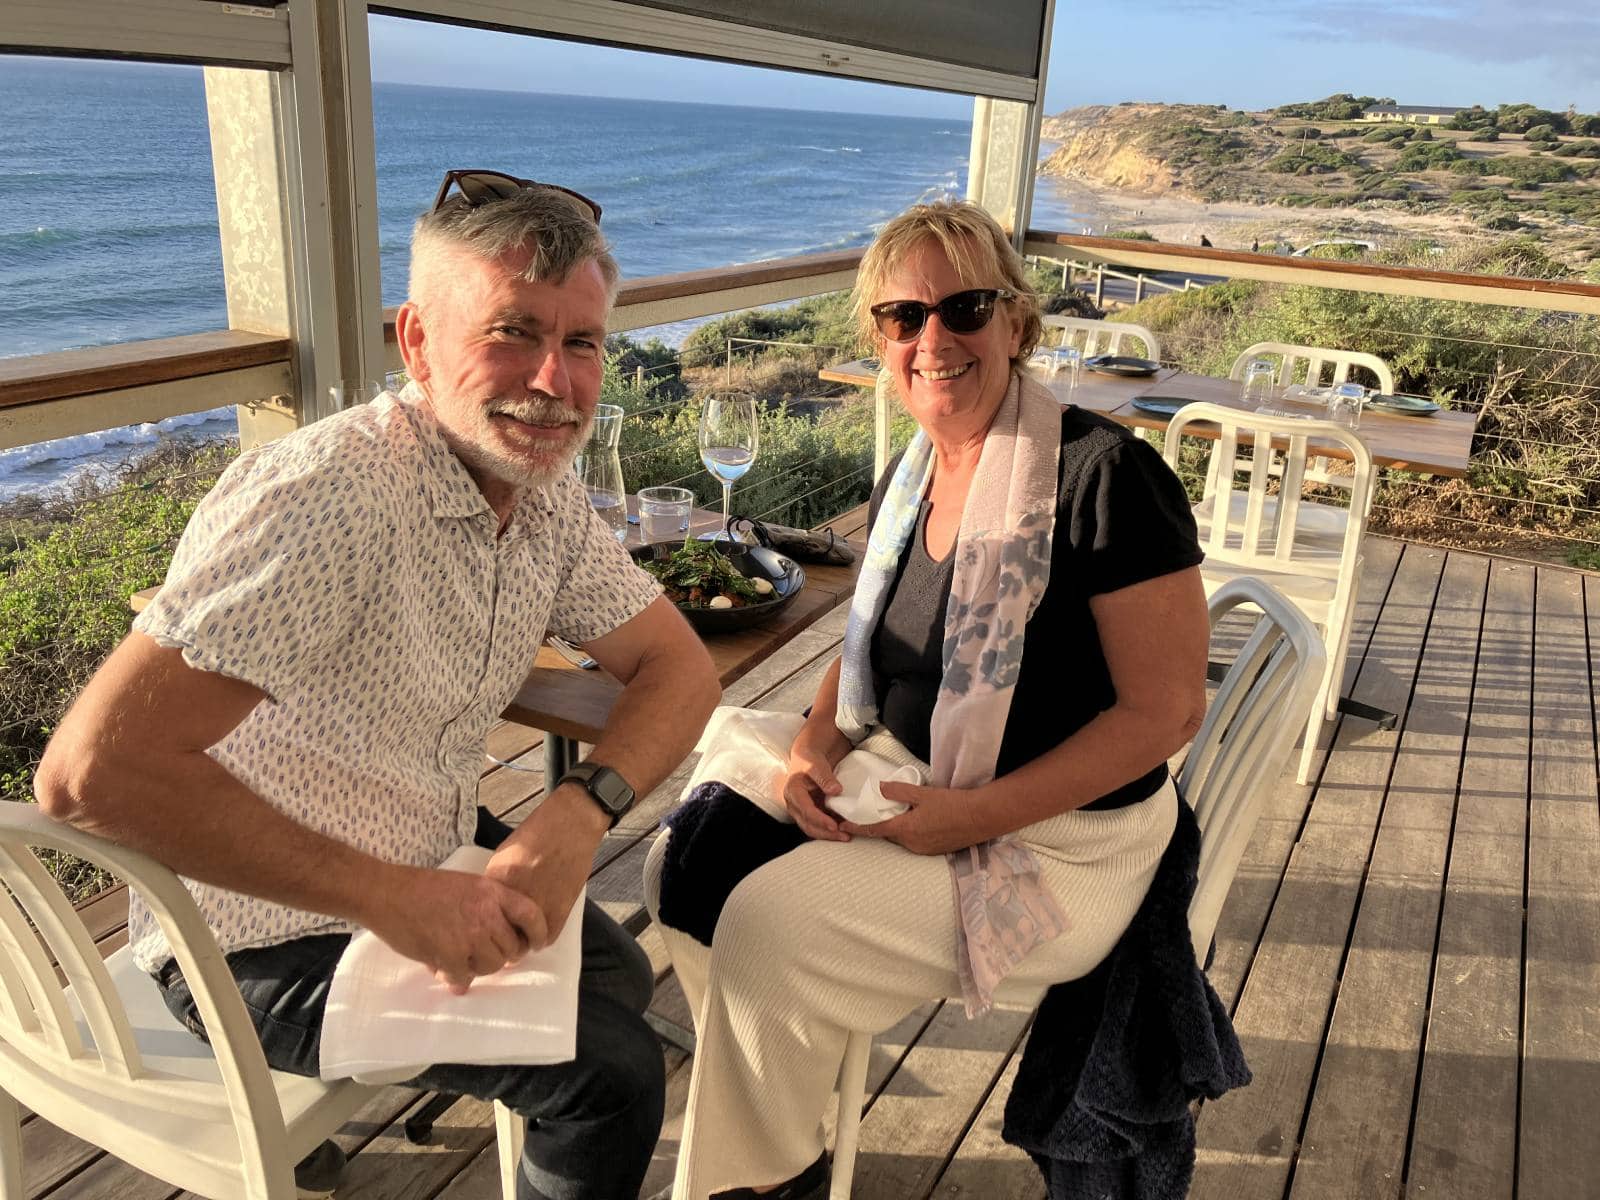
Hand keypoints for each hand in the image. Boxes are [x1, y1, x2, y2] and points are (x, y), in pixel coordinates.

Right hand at [365, 866, 546, 994]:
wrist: (387, 893)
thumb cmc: (422, 888)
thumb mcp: (464, 886)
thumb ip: (485, 909)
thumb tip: (496, 941)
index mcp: (491, 891)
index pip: (531, 915)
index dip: (538, 934)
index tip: (536, 945)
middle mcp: (486, 913)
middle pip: (512, 948)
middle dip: (501, 955)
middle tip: (483, 955)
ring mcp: (470, 935)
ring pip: (492, 966)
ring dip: (478, 968)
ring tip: (461, 960)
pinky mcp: (450, 955)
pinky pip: (465, 977)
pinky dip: (455, 978)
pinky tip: (443, 969)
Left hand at [482, 781, 610, 950]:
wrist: (571, 824)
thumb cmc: (537, 834)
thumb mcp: (504, 853)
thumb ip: (497, 880)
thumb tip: (490, 903)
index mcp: (498, 878)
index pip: (480, 916)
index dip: (481, 925)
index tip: (482, 931)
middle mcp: (516, 894)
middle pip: (500, 932)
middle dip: (498, 938)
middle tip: (499, 941)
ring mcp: (540, 904)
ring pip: (523, 941)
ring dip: (520, 943)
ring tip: (519, 940)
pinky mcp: (561, 909)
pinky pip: (547, 937)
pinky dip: (541, 939)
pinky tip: (538, 934)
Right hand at [778, 738, 848, 841]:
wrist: (809, 755)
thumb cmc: (810, 758)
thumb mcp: (816, 764)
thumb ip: (825, 777)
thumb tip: (835, 791)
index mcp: (793, 792)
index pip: (806, 810)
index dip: (820, 820)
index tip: (834, 826)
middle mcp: (795, 804)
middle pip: (808, 825)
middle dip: (825, 833)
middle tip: (843, 836)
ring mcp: (803, 809)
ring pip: (813, 828)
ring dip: (828, 835)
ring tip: (846, 836)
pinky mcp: (812, 811)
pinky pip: (820, 824)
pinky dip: (831, 829)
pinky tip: (844, 830)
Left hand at [840, 781, 986, 855]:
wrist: (981, 817)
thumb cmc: (952, 803)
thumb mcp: (923, 793)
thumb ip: (898, 791)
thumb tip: (879, 788)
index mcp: (906, 830)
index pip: (875, 830)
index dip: (858, 827)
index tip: (843, 826)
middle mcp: (912, 844)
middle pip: (889, 835)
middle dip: (880, 826)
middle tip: (871, 814)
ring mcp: (924, 850)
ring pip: (902, 839)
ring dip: (897, 829)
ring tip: (897, 815)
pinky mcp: (935, 851)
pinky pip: (915, 842)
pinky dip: (910, 833)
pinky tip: (917, 822)